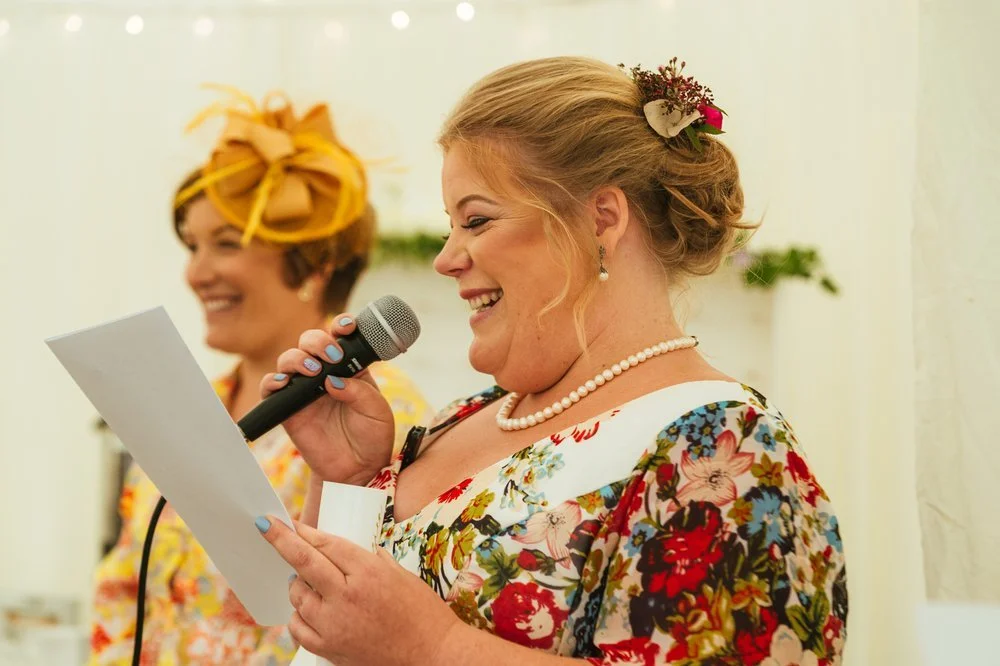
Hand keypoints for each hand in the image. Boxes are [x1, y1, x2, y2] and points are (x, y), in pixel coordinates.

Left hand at [257, 517, 463, 665]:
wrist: (434, 656)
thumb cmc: (424, 615)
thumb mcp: (402, 576)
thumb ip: (374, 560)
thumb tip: (352, 550)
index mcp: (369, 573)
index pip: (328, 544)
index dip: (307, 531)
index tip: (290, 523)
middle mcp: (347, 597)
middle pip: (305, 563)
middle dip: (281, 540)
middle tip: (266, 527)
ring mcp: (336, 625)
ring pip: (298, 596)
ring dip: (296, 584)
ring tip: (304, 580)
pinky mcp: (330, 649)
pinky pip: (299, 628)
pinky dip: (298, 616)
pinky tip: (305, 609)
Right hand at [261, 315, 393, 484]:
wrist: (358, 469)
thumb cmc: (371, 437)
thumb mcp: (376, 412)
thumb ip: (360, 393)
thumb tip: (333, 380)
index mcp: (350, 367)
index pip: (341, 338)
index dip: (341, 326)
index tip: (348, 327)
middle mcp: (325, 372)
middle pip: (310, 341)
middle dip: (318, 340)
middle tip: (332, 355)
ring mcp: (304, 389)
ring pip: (289, 359)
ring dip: (298, 358)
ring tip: (313, 370)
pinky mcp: (288, 408)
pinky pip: (271, 388)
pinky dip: (273, 381)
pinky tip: (284, 383)